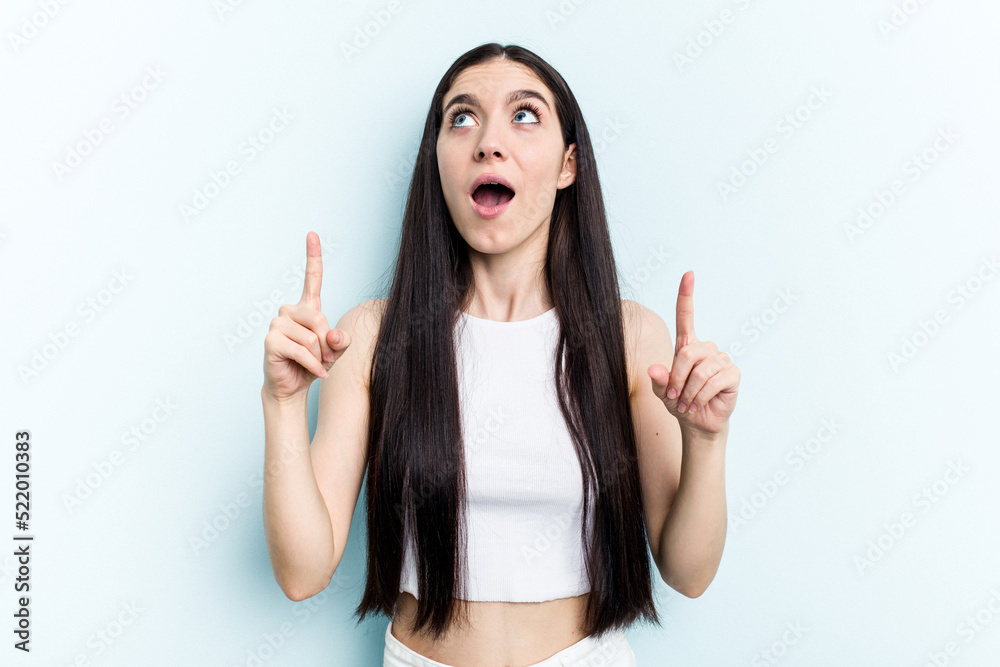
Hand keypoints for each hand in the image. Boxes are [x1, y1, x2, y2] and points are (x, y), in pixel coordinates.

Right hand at [262, 231, 350, 401]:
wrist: (293, 386)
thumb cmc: (314, 364)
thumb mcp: (336, 351)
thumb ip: (341, 341)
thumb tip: (335, 336)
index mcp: (307, 308)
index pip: (311, 278)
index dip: (312, 255)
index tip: (312, 233)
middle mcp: (289, 311)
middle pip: (319, 318)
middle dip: (327, 343)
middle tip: (326, 358)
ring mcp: (277, 324)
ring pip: (312, 337)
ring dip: (320, 357)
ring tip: (315, 364)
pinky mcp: (271, 341)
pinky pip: (302, 351)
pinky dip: (314, 365)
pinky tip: (316, 373)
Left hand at [648, 271, 739, 436]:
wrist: (698, 422)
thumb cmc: (680, 402)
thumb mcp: (662, 392)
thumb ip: (658, 380)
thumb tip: (653, 368)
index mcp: (687, 346)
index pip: (686, 316)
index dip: (686, 295)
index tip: (689, 274)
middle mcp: (706, 348)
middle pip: (688, 353)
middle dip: (677, 378)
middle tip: (674, 395)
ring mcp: (721, 359)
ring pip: (700, 370)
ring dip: (688, 391)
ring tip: (686, 403)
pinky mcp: (733, 373)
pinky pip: (714, 381)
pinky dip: (701, 396)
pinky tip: (699, 402)